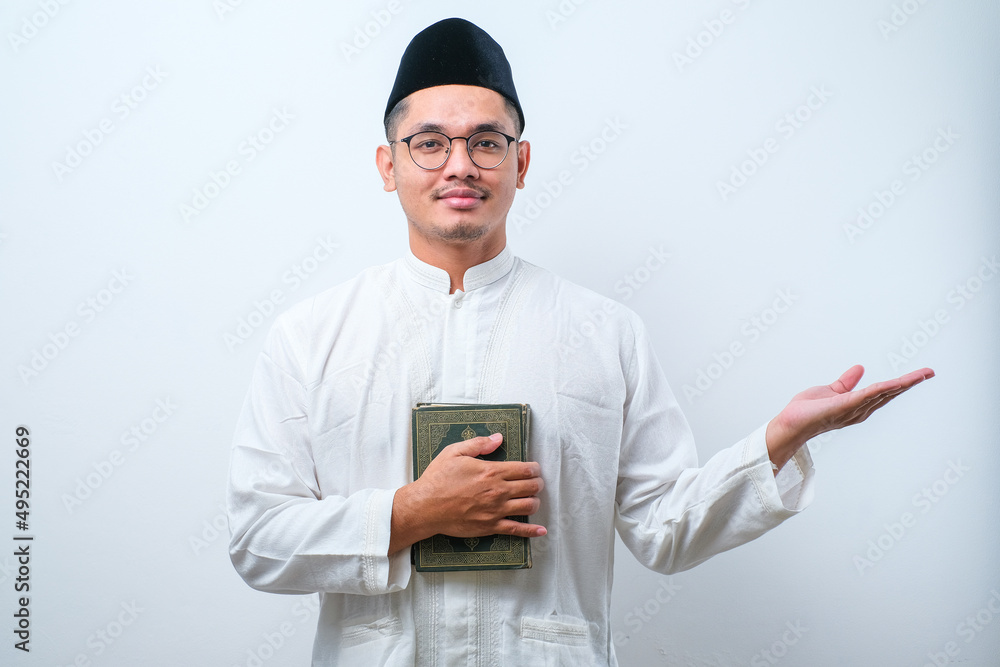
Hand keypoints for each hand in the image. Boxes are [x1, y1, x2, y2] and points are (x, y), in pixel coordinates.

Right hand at [388, 433, 545, 554]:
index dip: (535, 468)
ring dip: (535, 501)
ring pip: (528, 506)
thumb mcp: (454, 452)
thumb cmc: (438, 479)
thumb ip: (479, 444)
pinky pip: (517, 530)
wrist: (425, 506)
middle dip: (538, 483)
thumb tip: (498, 438)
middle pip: (531, 487)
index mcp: (491, 472)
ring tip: (532, 498)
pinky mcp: (490, 527)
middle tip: (536, 482)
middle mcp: (498, 491)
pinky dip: (531, 531)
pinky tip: (541, 531)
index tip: (535, 469)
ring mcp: (496, 510)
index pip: (525, 469)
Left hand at [765, 365, 934, 470]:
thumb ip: (846, 381)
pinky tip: (895, 383)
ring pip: (883, 393)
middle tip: (929, 372)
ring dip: (903, 384)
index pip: (884, 391)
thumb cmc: (807, 411)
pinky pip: (867, 395)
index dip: (902, 383)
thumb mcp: (831, 390)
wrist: (791, 423)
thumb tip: (860, 368)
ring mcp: (853, 409)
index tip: (920, 374)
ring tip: (921, 375)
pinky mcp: (844, 406)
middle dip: (910, 383)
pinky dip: (882, 389)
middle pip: (890, 393)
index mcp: (858, 404)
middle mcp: (860, 409)